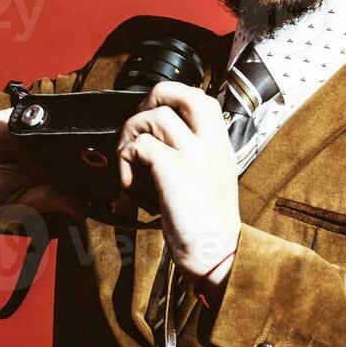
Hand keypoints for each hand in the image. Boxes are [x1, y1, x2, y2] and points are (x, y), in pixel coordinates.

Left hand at [117, 82, 240, 281]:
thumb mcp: (213, 180)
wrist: (218, 254)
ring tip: (128, 162)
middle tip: (140, 126)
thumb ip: (197, 157)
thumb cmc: (210, 225)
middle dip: (150, 99)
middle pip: (179, 92)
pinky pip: (140, 145)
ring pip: (153, 116)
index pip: (200, 98)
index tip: (158, 119)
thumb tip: (161, 146)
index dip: (173, 100)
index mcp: (220, 144)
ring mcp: (193, 152)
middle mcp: (210, 142)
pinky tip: (128, 183)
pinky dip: (125, 159)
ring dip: (130, 135)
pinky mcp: (173, 168)